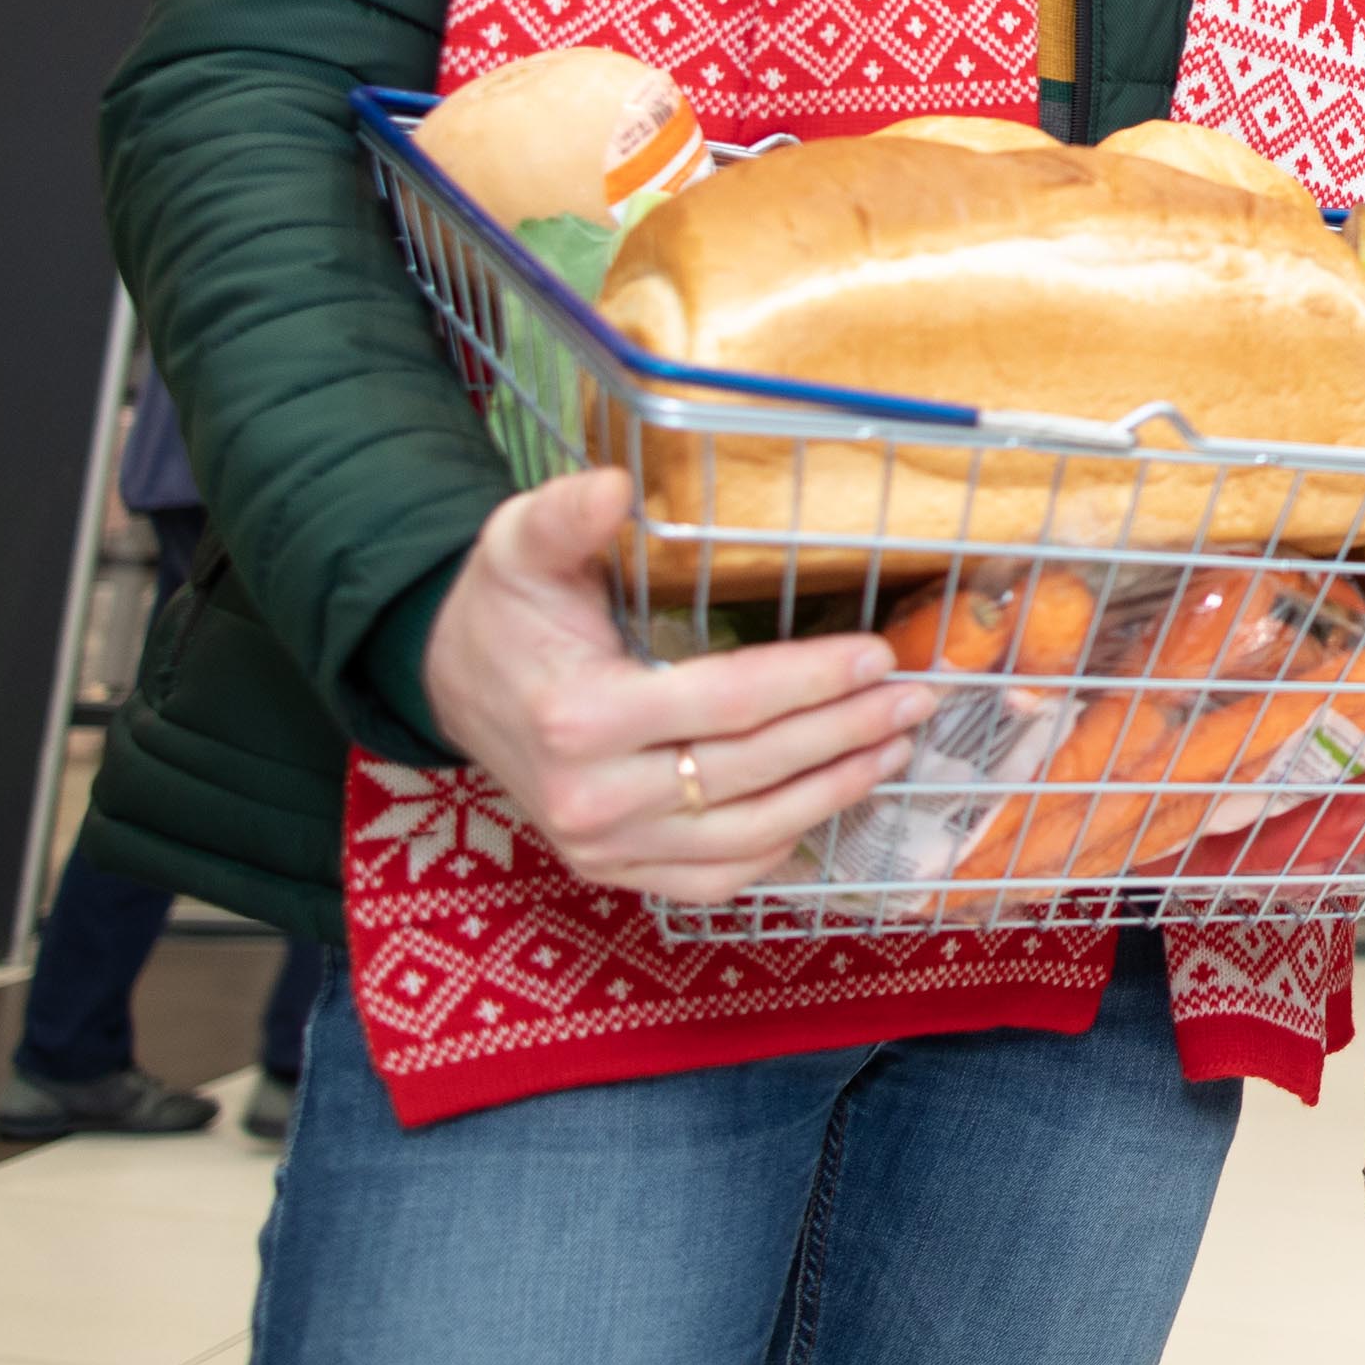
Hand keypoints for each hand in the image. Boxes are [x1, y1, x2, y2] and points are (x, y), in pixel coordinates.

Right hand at [417, 470, 934, 900]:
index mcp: (579, 717)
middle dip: (844, 733)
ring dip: (832, 793)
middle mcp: (591, 797)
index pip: (727, 703)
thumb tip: (614, 486)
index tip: (877, 656)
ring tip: (893, 748)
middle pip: (751, 770)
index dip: (811, 681)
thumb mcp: (519, 545)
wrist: (449, 683)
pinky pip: (711, 878)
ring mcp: (602, 847)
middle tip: (914, 699)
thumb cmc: (504, 608)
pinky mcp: (610, 871)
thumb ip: (565, 516)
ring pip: (745, 833)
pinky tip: (829, 806)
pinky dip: (777, 848)